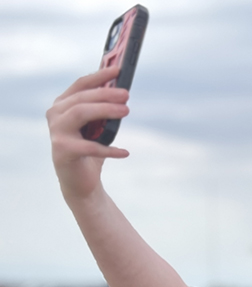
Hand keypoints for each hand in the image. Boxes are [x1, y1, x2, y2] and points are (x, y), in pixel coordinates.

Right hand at [46, 66, 130, 200]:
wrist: (80, 181)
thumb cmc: (90, 149)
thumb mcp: (97, 126)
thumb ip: (103, 109)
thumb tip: (121, 89)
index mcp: (63, 105)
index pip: (80, 85)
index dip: (99, 76)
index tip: (119, 70)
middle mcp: (55, 115)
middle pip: (82, 98)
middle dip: (106, 94)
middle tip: (127, 95)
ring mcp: (57, 132)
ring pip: (80, 113)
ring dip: (105, 110)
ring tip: (126, 111)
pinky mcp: (62, 151)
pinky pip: (89, 146)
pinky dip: (109, 149)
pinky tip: (125, 152)